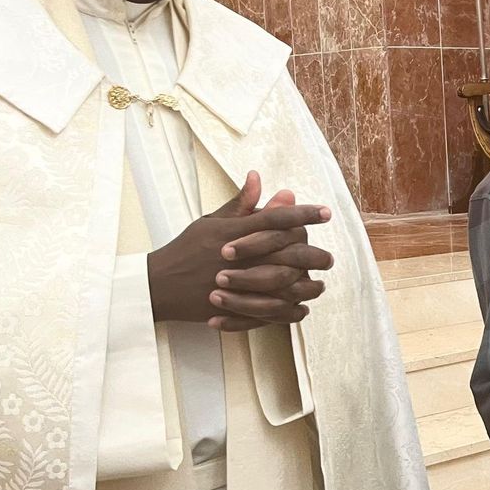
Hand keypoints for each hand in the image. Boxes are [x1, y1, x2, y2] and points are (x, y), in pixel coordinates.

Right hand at [147, 171, 333, 331]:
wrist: (159, 285)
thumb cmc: (187, 250)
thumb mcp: (211, 222)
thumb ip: (240, 204)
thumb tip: (258, 177)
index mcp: (235, 233)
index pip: (276, 219)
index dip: (304, 214)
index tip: (326, 213)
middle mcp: (240, 257)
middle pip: (287, 253)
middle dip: (314, 255)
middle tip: (329, 257)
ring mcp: (239, 284)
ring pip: (284, 285)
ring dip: (307, 285)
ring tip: (320, 283)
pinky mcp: (236, 307)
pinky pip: (272, 312)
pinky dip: (290, 311)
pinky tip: (302, 306)